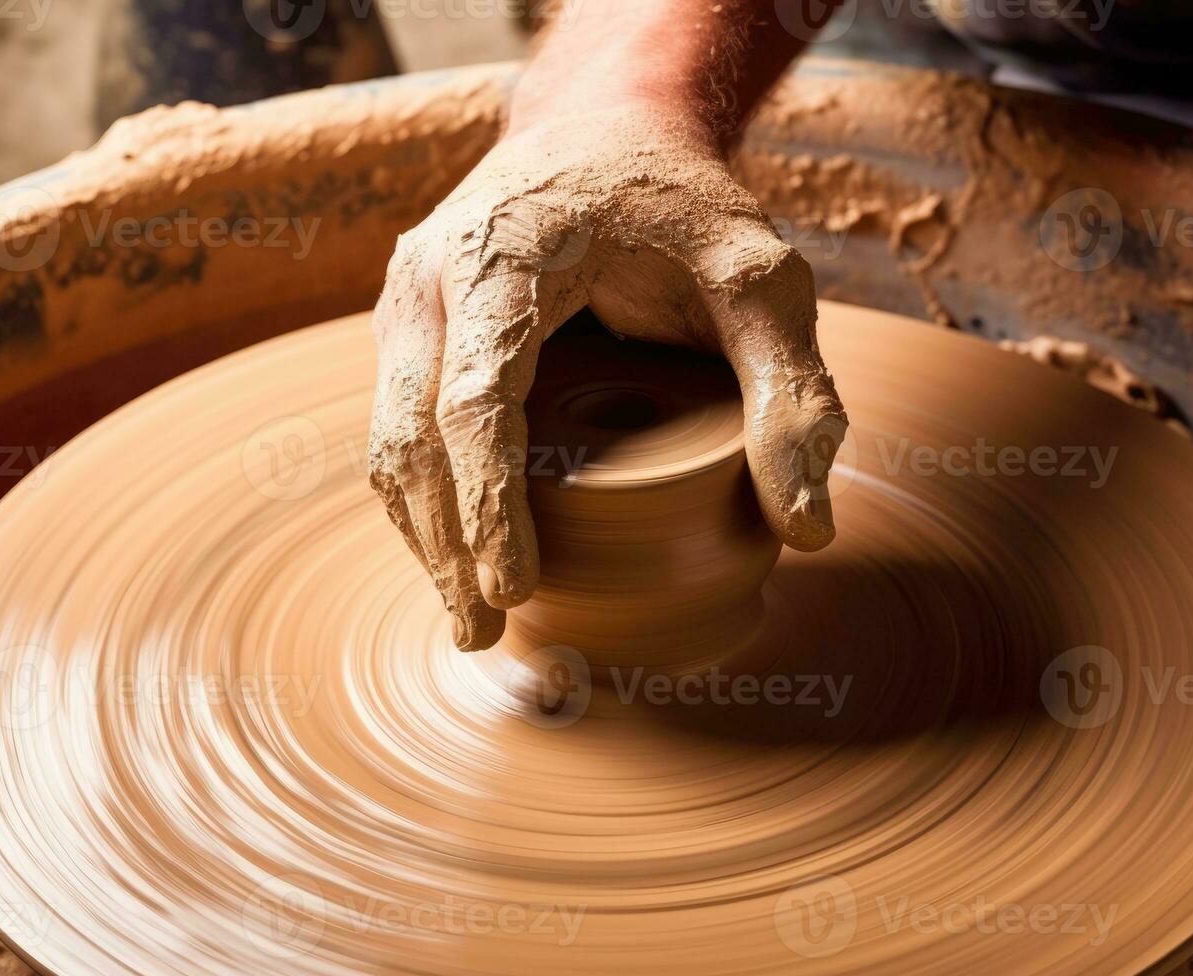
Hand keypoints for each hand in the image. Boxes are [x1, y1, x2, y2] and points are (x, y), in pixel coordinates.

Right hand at [368, 103, 846, 650]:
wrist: (605, 123)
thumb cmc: (683, 203)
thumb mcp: (761, 278)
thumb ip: (791, 391)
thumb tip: (806, 529)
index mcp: (504, 257)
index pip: (475, 399)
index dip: (488, 503)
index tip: (512, 591)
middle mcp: (431, 277)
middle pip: (408, 435)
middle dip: (442, 545)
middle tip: (483, 636)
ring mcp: (407, 300)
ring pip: (387, 437)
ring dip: (421, 532)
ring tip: (467, 617)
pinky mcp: (410, 324)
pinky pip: (395, 421)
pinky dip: (421, 495)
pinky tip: (456, 551)